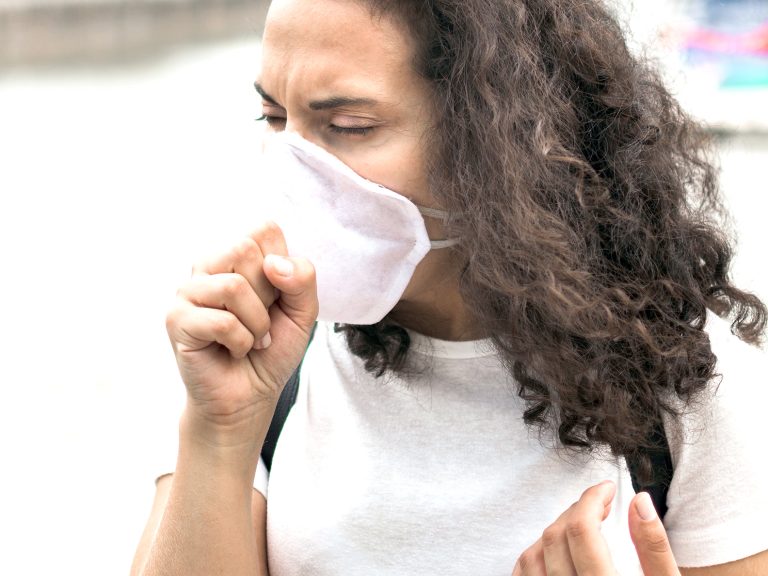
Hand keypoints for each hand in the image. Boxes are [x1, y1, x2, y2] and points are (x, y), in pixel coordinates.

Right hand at [166, 222, 317, 441]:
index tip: (278, 296)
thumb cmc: (272, 349)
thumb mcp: (303, 311)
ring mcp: (189, 291)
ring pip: (232, 285)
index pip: (265, 229)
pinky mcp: (176, 319)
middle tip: (261, 320)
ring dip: (256, 322)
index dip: (283, 265)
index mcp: (237, 256)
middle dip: (267, 294)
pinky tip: (233, 350)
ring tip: (251, 338)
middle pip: (245, 249)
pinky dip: (240, 342)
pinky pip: (221, 321)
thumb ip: (302, 278)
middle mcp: (209, 266)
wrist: (250, 396)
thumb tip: (273, 264)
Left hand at [512, 481, 679, 574]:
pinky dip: (535, 555)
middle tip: (599, 504)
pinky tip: (556, 551)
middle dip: (576, 510)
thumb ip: (654, 547)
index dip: (591, 499)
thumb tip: (638, 501)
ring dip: (554, 530)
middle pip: (555, 538)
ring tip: (581, 524)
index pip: (582, 531)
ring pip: (533, 555)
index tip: (607, 490)